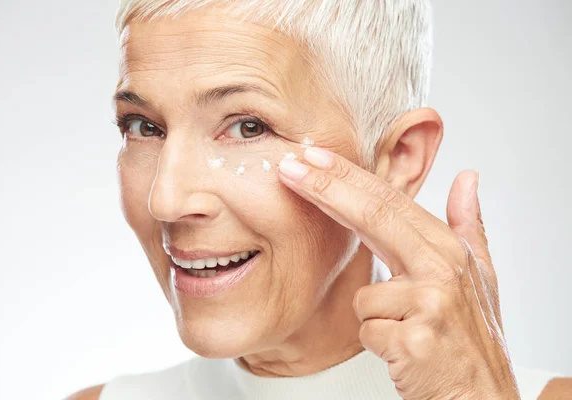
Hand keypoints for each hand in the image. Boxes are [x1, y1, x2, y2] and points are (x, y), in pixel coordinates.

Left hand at [278, 147, 519, 399]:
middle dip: (324, 189)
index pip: (389, 201)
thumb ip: (467, 223)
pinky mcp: (413, 340)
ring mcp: (428, 304)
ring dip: (373, 315)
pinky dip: (378, 340)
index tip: (312, 157)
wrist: (482, 395)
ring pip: (361, 295)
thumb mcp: (480, 274)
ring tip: (404, 329)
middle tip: (288, 168)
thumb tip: (467, 177)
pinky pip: (366, 329)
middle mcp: (441, 269)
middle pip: (371, 217)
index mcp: (449, 249)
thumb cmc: (472, 337)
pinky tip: (403, 350)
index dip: (347, 176)